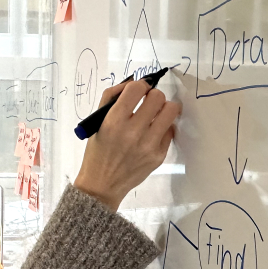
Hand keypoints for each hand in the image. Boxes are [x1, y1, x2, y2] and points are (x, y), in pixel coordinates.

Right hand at [73, 77, 180, 211]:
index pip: (136, 89)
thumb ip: (111, 98)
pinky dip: (163, 128)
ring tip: (156, 115)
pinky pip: (171, 130)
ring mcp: (148, 145)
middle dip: (153, 96)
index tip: (138, 92)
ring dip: (164, 108)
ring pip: (171, 111)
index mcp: (113, 121)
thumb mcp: (96, 123)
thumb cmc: (97, 152)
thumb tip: (133, 83)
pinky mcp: (159, 155)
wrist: (102, 185)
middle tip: (148, 104)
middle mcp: (132, 132)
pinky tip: (153, 133)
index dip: (140, 86)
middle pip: (157, 97)